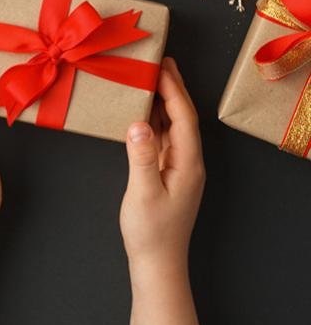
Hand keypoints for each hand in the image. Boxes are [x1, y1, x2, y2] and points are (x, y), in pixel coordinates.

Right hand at [120, 57, 204, 283]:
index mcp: (188, 163)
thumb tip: (138, 123)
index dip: (174, 91)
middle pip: (183, 117)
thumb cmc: (151, 232)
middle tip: (161, 62)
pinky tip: (145, 111)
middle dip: (174, 88)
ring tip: (152, 78)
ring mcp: (179, 166)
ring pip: (173, 125)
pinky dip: (155, 119)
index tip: (162, 67)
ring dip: (164, 101)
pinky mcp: (168, 171)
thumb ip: (141, 157)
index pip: (184, 118)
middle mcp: (188, 160)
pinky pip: (164, 137)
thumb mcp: (143, 193)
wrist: (157, 262)